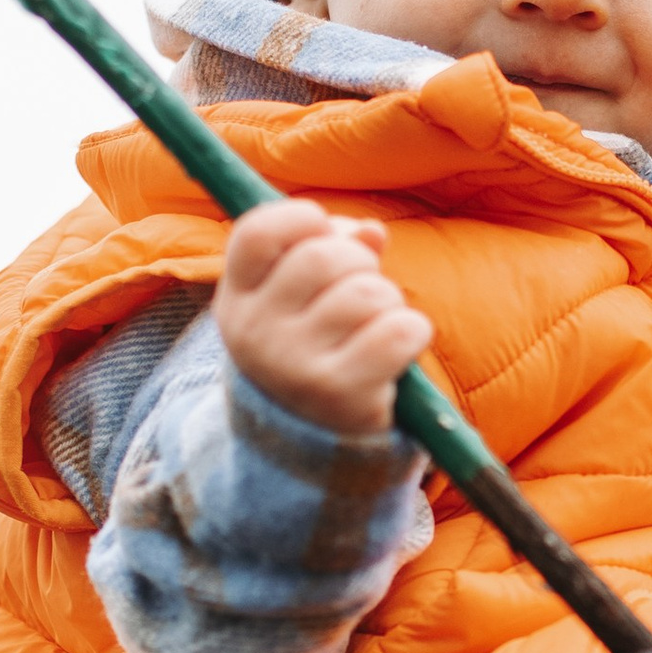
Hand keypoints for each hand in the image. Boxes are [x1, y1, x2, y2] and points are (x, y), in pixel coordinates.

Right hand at [214, 199, 432, 434]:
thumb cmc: (314, 342)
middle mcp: (256, 331)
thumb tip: (370, 232)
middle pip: (323, 255)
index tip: (324, 232)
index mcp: (238, 297)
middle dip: (360, 261)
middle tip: (361, 288)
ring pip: (367, 292)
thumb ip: (332, 248)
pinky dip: (413, 330)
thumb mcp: (303, 295)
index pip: (257, 233)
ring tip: (377, 324)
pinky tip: (399, 347)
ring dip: (389, 300)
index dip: (302, 218)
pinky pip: (399, 330)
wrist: (311, 434)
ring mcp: (294, 365)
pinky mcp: (340, 393)